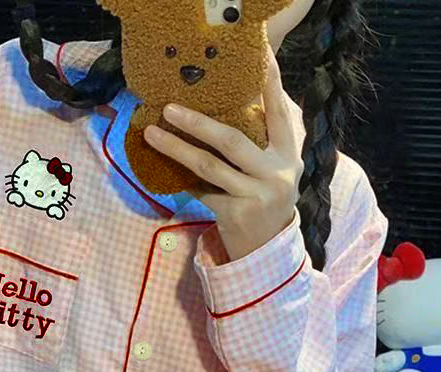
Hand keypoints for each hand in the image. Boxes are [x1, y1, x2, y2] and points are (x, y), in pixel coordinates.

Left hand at [143, 42, 303, 261]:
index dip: (271, 84)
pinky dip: (182, 178)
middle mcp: (275, 173)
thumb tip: (230, 100)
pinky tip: (162, 166)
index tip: (260, 55)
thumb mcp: (273, 168)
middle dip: (198, 122)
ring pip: (209, 166)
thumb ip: (262, 139)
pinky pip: (201, 190)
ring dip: (176, 148)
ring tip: (153, 133)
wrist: (267, 247)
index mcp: (288, 155)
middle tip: (169, 107)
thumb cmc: (265, 197)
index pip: (279, 113)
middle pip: (232, 140)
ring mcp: (255, 195)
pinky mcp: (235, 214)